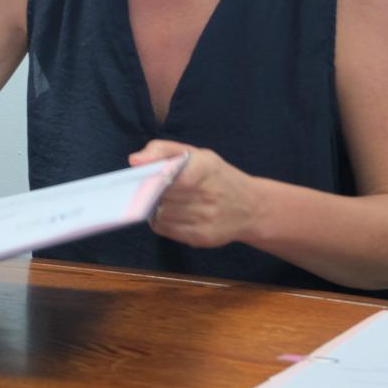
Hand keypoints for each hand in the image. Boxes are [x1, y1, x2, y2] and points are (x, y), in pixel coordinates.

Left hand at [129, 141, 257, 248]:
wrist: (252, 207)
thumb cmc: (217, 176)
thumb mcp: (196, 154)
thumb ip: (162, 150)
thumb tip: (134, 161)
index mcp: (205, 168)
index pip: (167, 175)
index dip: (151, 178)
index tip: (143, 177)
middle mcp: (207, 195)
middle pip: (160, 195)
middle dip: (150, 192)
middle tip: (151, 188)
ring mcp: (205, 218)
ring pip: (160, 213)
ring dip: (155, 207)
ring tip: (166, 200)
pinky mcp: (201, 237)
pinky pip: (164, 229)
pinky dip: (161, 221)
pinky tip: (172, 213)